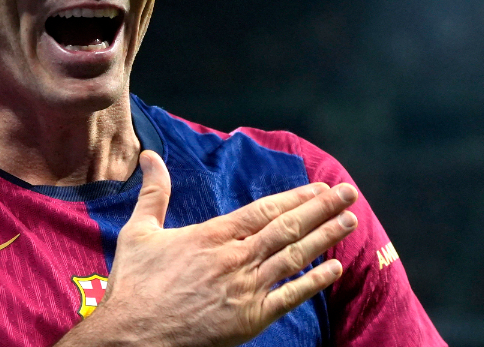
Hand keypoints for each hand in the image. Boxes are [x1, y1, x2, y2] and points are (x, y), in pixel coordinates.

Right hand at [57, 150, 357, 346]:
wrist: (133, 335)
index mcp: (212, 235)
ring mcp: (246, 288)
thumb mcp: (139, 231)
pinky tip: (335, 268)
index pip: (264, 210)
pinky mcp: (250, 318)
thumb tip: (149, 156)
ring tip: (350, 222)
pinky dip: (314, 281)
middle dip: (322, 209)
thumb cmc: (134, 285)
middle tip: (348, 193)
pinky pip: (290, 297)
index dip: (295, 197)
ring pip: (295, 257)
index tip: (318, 187)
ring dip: (326, 238)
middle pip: (288, 228)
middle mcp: (235, 257)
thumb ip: (154, 193)